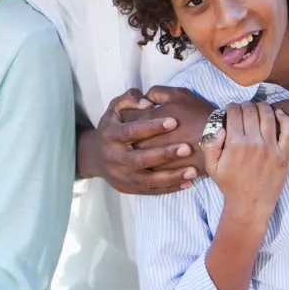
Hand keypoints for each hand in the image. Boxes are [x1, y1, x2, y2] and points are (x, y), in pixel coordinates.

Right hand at [80, 88, 201, 194]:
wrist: (95, 156)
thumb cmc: (112, 127)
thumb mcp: (115, 108)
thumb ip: (130, 99)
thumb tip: (148, 103)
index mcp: (110, 135)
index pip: (131, 131)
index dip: (152, 127)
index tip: (174, 121)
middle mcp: (113, 158)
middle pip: (140, 159)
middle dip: (164, 154)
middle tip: (187, 148)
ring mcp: (120, 176)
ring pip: (147, 180)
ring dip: (171, 176)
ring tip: (193, 170)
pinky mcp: (127, 189)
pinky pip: (150, 190)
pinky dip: (169, 188)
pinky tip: (187, 182)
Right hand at [203, 101, 288, 220]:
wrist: (250, 204)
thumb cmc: (230, 185)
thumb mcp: (211, 167)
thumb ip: (211, 144)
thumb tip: (220, 127)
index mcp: (235, 144)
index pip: (234, 113)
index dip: (231, 107)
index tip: (231, 109)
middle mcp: (254, 143)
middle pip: (251, 110)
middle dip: (245, 105)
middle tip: (244, 109)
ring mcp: (271, 148)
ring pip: (268, 115)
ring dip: (262, 107)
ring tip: (258, 108)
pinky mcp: (284, 155)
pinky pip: (288, 130)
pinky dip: (285, 118)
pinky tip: (278, 114)